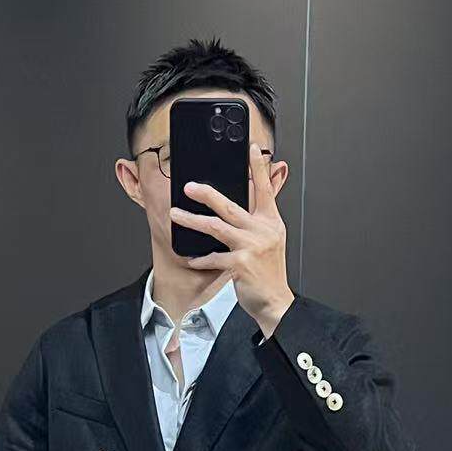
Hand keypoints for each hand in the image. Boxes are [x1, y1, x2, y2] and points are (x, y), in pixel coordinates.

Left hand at [169, 142, 293, 334]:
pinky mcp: (240, 264)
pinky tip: (191, 258)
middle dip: (206, 193)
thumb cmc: (268, 274)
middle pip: (230, 205)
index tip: (251, 149)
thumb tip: (242, 206)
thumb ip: (259, 222)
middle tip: (188, 186)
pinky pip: (213, 257)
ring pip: (216, 227)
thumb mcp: (271, 241)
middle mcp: (262, 231)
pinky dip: (200, 258)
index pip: (265, 189)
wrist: (275, 302)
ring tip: (176, 215)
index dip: (258, 168)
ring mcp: (251, 247)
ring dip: (192, 220)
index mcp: (270, 222)